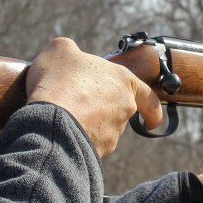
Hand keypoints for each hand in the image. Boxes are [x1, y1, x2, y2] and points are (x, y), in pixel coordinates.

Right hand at [25, 37, 162, 156]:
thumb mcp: (61, 50)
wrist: (49, 121)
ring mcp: (112, 133)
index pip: (147, 96)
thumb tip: (71, 56)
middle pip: (118, 111)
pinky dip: (76, 139)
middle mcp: (124, 108)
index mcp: (122, 80)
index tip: (153, 121)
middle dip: (102, 111)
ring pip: (102, 129)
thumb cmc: (58, 81)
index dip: (152, 109)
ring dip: (87, 124)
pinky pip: (88, 144)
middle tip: (78, 105)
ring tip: (60, 116)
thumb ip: (72, 51)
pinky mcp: (98, 151)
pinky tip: (59, 131)